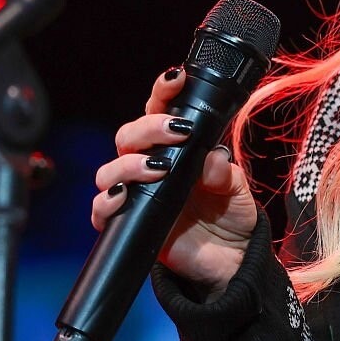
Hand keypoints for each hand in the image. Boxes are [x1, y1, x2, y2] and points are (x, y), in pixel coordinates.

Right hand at [91, 67, 258, 294]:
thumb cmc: (232, 218)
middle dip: (148, 128)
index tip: (177, 78)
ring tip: (158, 169)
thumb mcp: (237, 192)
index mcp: (177, 149)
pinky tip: (123, 198)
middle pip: (128, 136)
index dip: (163, 92)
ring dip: (129, 164)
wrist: (230, 262)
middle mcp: (151, 167)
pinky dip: (106, 203)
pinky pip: (101, 211)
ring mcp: (138, 194)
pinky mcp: (129, 223)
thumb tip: (212, 156)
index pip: (159, 113)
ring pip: (109, 170)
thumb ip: (224, 173)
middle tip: (177, 132)